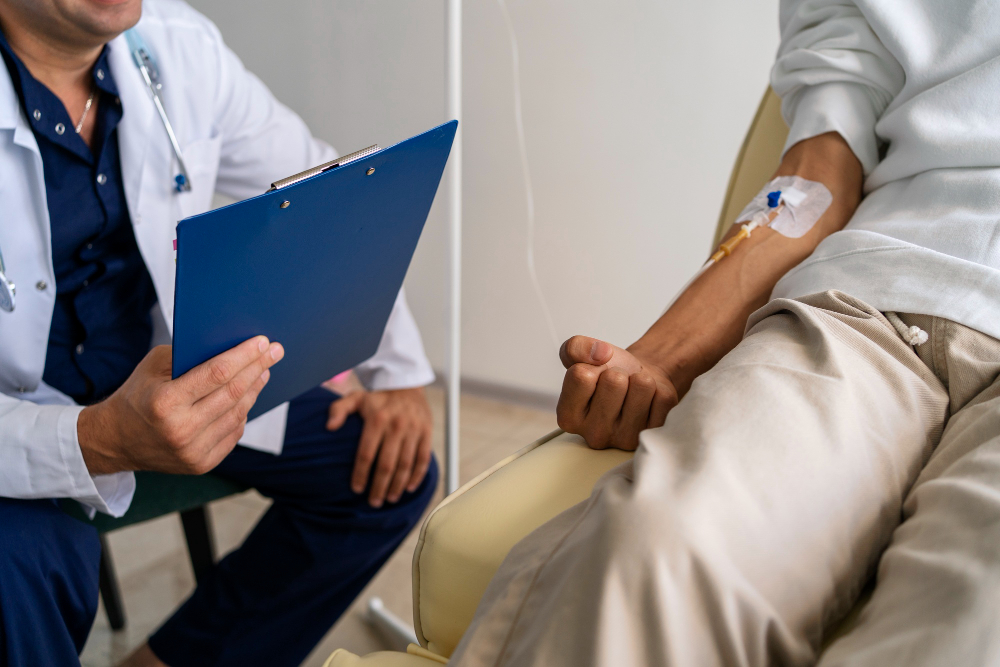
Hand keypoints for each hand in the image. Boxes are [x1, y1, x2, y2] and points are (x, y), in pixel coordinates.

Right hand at [78, 337, 283, 474]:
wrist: (115, 440)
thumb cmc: (138, 395)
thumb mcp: (153, 367)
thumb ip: (188, 355)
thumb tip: (232, 345)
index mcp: (165, 402)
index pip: (217, 373)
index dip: (244, 356)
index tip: (263, 342)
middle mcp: (180, 429)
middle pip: (233, 393)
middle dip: (258, 368)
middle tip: (275, 352)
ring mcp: (192, 451)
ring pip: (238, 414)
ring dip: (254, 390)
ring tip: (263, 372)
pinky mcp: (201, 464)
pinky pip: (233, 433)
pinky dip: (243, 412)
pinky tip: (247, 396)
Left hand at [326, 387, 433, 507]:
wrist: (406, 385)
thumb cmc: (377, 398)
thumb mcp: (355, 398)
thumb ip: (338, 409)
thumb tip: (329, 427)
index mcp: (377, 419)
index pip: (366, 453)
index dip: (361, 474)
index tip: (356, 489)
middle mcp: (396, 425)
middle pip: (386, 464)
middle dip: (379, 487)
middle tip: (374, 502)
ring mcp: (414, 430)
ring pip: (406, 464)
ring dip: (397, 485)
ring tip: (389, 499)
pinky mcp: (426, 433)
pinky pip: (423, 459)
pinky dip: (417, 476)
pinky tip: (409, 488)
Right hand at [556, 335, 676, 450]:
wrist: (636, 381)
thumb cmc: (606, 373)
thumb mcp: (579, 355)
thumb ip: (575, 347)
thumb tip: (600, 353)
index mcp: (568, 418)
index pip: (581, 376)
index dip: (593, 365)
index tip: (595, 375)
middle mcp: (594, 436)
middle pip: (614, 381)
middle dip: (618, 372)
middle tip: (617, 384)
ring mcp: (625, 439)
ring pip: (641, 386)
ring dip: (639, 380)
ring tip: (632, 391)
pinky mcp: (654, 435)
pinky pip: (662, 397)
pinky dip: (658, 391)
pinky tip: (648, 402)